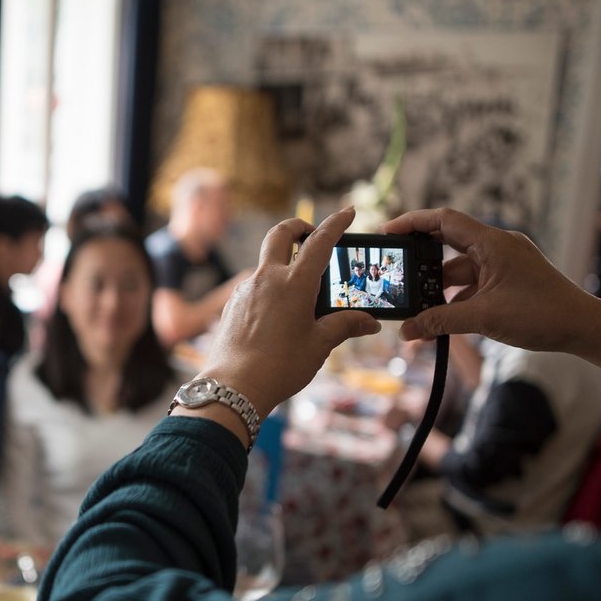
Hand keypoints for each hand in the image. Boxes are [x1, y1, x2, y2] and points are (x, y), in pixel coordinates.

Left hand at [200, 208, 380, 418]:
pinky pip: (252, 287)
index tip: (347, 212)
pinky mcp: (231, 305)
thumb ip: (345, 326)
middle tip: (311, 233)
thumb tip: (370, 322)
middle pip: (280, 234)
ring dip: (281, 262)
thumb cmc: (280, 367)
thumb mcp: (320, 345)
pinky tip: (276, 312)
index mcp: (294, 283)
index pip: (320, 242)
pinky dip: (267, 288)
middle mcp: (267, 279)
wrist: (233, 387)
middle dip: (298, 226)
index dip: (336, 224)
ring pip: (264, 263)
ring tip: (298, 286)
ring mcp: (245, 290)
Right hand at [381, 208, 600, 356]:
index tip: (388, 232)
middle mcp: (497, 247)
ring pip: (459, 269)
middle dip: (420, 262)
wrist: (584, 328)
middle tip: (396, 273)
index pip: (444, 220)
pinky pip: (473, 283)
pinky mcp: (508, 280)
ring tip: (418, 312)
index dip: (412, 222)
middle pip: (447, 243)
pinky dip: (456, 299)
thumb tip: (408, 330)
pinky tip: (442, 322)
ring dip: (438, 289)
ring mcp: (504, 263)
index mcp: (493, 243)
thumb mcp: (485, 318)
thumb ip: (441, 322)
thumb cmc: (543, 315)